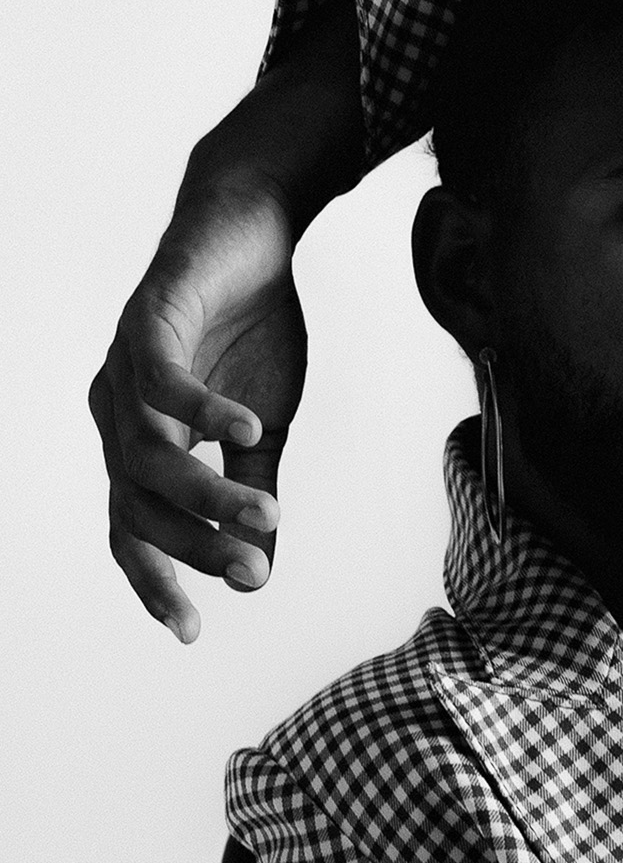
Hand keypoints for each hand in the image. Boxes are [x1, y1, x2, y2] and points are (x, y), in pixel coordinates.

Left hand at [89, 173, 303, 641]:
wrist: (252, 230)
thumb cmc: (252, 329)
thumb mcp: (264, 428)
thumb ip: (254, 493)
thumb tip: (259, 575)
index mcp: (136, 443)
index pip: (131, 530)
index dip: (156, 581)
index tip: (192, 631)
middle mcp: (116, 412)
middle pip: (136, 503)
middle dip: (195, 545)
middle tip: (254, 571)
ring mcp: (126, 366)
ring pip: (148, 454)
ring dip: (208, 493)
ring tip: (266, 513)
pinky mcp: (149, 318)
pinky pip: (165, 381)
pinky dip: (205, 412)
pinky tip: (249, 431)